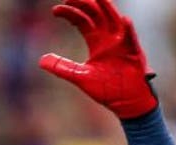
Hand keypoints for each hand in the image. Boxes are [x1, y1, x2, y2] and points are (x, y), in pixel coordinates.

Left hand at [39, 0, 157, 119]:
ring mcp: (122, 45)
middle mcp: (109, 39)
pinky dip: (128, 31)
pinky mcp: (134, 55)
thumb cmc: (107, 89)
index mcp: (97, 43)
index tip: (55, 10)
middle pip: (97, 15)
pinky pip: (132, 40)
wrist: (126, 103)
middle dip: (85, 4)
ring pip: (115, 21)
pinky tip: (124, 20)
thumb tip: (41, 60)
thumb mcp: (80, 76)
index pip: (83, 21)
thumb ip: (62, 67)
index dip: (70, 13)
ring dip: (108, 9)